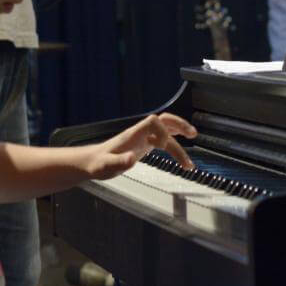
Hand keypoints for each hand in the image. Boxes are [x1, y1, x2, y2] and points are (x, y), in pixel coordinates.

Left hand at [82, 113, 196, 178]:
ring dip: (180, 130)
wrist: (92, 162)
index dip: (163, 131)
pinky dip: (174, 141)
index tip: (165, 146)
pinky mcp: (145, 145)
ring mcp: (144, 138)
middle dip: (179, 124)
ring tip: (194, 137)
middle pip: (164, 119)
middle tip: (193, 135)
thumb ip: (119, 162)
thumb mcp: (106, 166)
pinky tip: (181, 148)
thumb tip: (132, 158)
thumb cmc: (98, 164)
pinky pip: (163, 138)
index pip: (153, 122)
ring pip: (166, 127)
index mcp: (133, 134)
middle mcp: (141, 133)